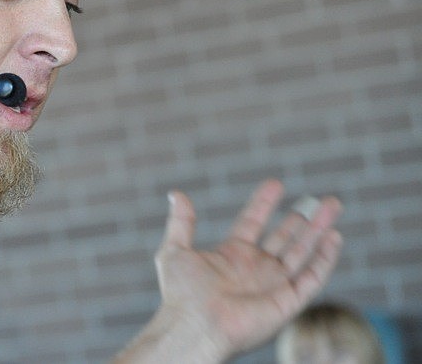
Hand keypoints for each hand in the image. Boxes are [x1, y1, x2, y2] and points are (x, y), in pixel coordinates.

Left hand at [114, 180, 341, 362]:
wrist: (194, 325)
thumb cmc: (182, 294)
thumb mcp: (176, 250)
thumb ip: (181, 222)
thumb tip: (177, 193)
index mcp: (231, 255)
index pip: (252, 222)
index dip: (263, 203)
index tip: (276, 183)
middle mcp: (255, 269)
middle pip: (284, 238)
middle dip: (302, 219)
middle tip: (318, 200)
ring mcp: (272, 285)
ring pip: (303, 252)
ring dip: (319, 230)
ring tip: (332, 205)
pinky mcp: (287, 302)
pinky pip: (312, 278)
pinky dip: (325, 258)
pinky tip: (334, 237)